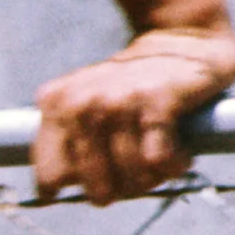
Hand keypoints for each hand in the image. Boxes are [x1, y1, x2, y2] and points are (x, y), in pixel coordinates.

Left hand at [31, 25, 234, 205]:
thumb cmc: (134, 87)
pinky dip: (174, 166)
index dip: (80, 188)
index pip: (51, 176)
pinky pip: (158, 161)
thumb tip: (52, 195)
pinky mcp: (156, 102)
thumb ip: (68, 142)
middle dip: (124, 190)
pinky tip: (181, 154)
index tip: (101, 183)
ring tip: (163, 162)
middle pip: (96, 187)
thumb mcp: (87, 105)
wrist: (183, 40)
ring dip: (154, 179)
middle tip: (141, 174)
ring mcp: (117, 101)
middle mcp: (80, 103)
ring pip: (131, 178)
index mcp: (55, 105)